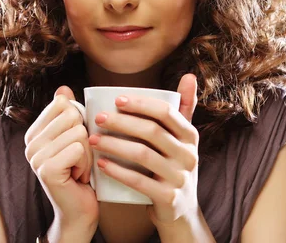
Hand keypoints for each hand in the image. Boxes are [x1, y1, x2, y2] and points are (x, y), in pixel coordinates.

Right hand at [24, 86, 97, 234]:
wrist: (79, 209)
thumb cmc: (81, 171)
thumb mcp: (76, 137)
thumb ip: (69, 113)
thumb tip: (63, 88)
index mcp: (35, 132)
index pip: (62, 103)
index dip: (79, 121)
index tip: (75, 142)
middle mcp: (30, 143)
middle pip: (73, 116)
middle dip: (86, 138)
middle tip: (79, 158)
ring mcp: (36, 157)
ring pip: (79, 133)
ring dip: (88, 153)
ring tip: (79, 167)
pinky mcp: (47, 169)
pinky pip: (79, 149)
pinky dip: (86, 163)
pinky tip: (78, 176)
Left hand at [88, 74, 199, 224]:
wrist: (180, 210)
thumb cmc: (175, 166)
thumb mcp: (184, 138)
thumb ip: (184, 107)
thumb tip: (188, 75)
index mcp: (191, 135)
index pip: (166, 112)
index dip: (141, 104)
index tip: (117, 99)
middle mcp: (189, 155)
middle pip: (152, 132)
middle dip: (122, 122)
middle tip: (98, 118)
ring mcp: (180, 177)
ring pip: (143, 155)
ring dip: (115, 145)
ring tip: (94, 139)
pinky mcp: (168, 198)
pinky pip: (139, 182)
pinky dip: (118, 171)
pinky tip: (101, 164)